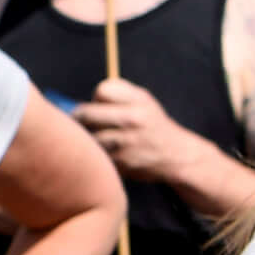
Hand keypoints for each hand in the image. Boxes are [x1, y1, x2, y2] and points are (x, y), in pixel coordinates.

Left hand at [77, 77, 214, 189]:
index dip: (95, 98)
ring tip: (95, 136)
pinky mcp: (121, 164)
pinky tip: (106, 152)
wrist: (174, 156)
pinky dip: (97, 153)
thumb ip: (118, 92)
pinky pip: (97, 155)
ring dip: (87, 137)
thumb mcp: (143, 100)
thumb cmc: (152, 124)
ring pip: (89, 136)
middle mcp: (132, 121)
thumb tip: (87, 97)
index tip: (97, 105)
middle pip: (87, 114)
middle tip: (79, 120)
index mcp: (138, 101)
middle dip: (79, 117)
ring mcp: (126, 144)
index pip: (101, 91)